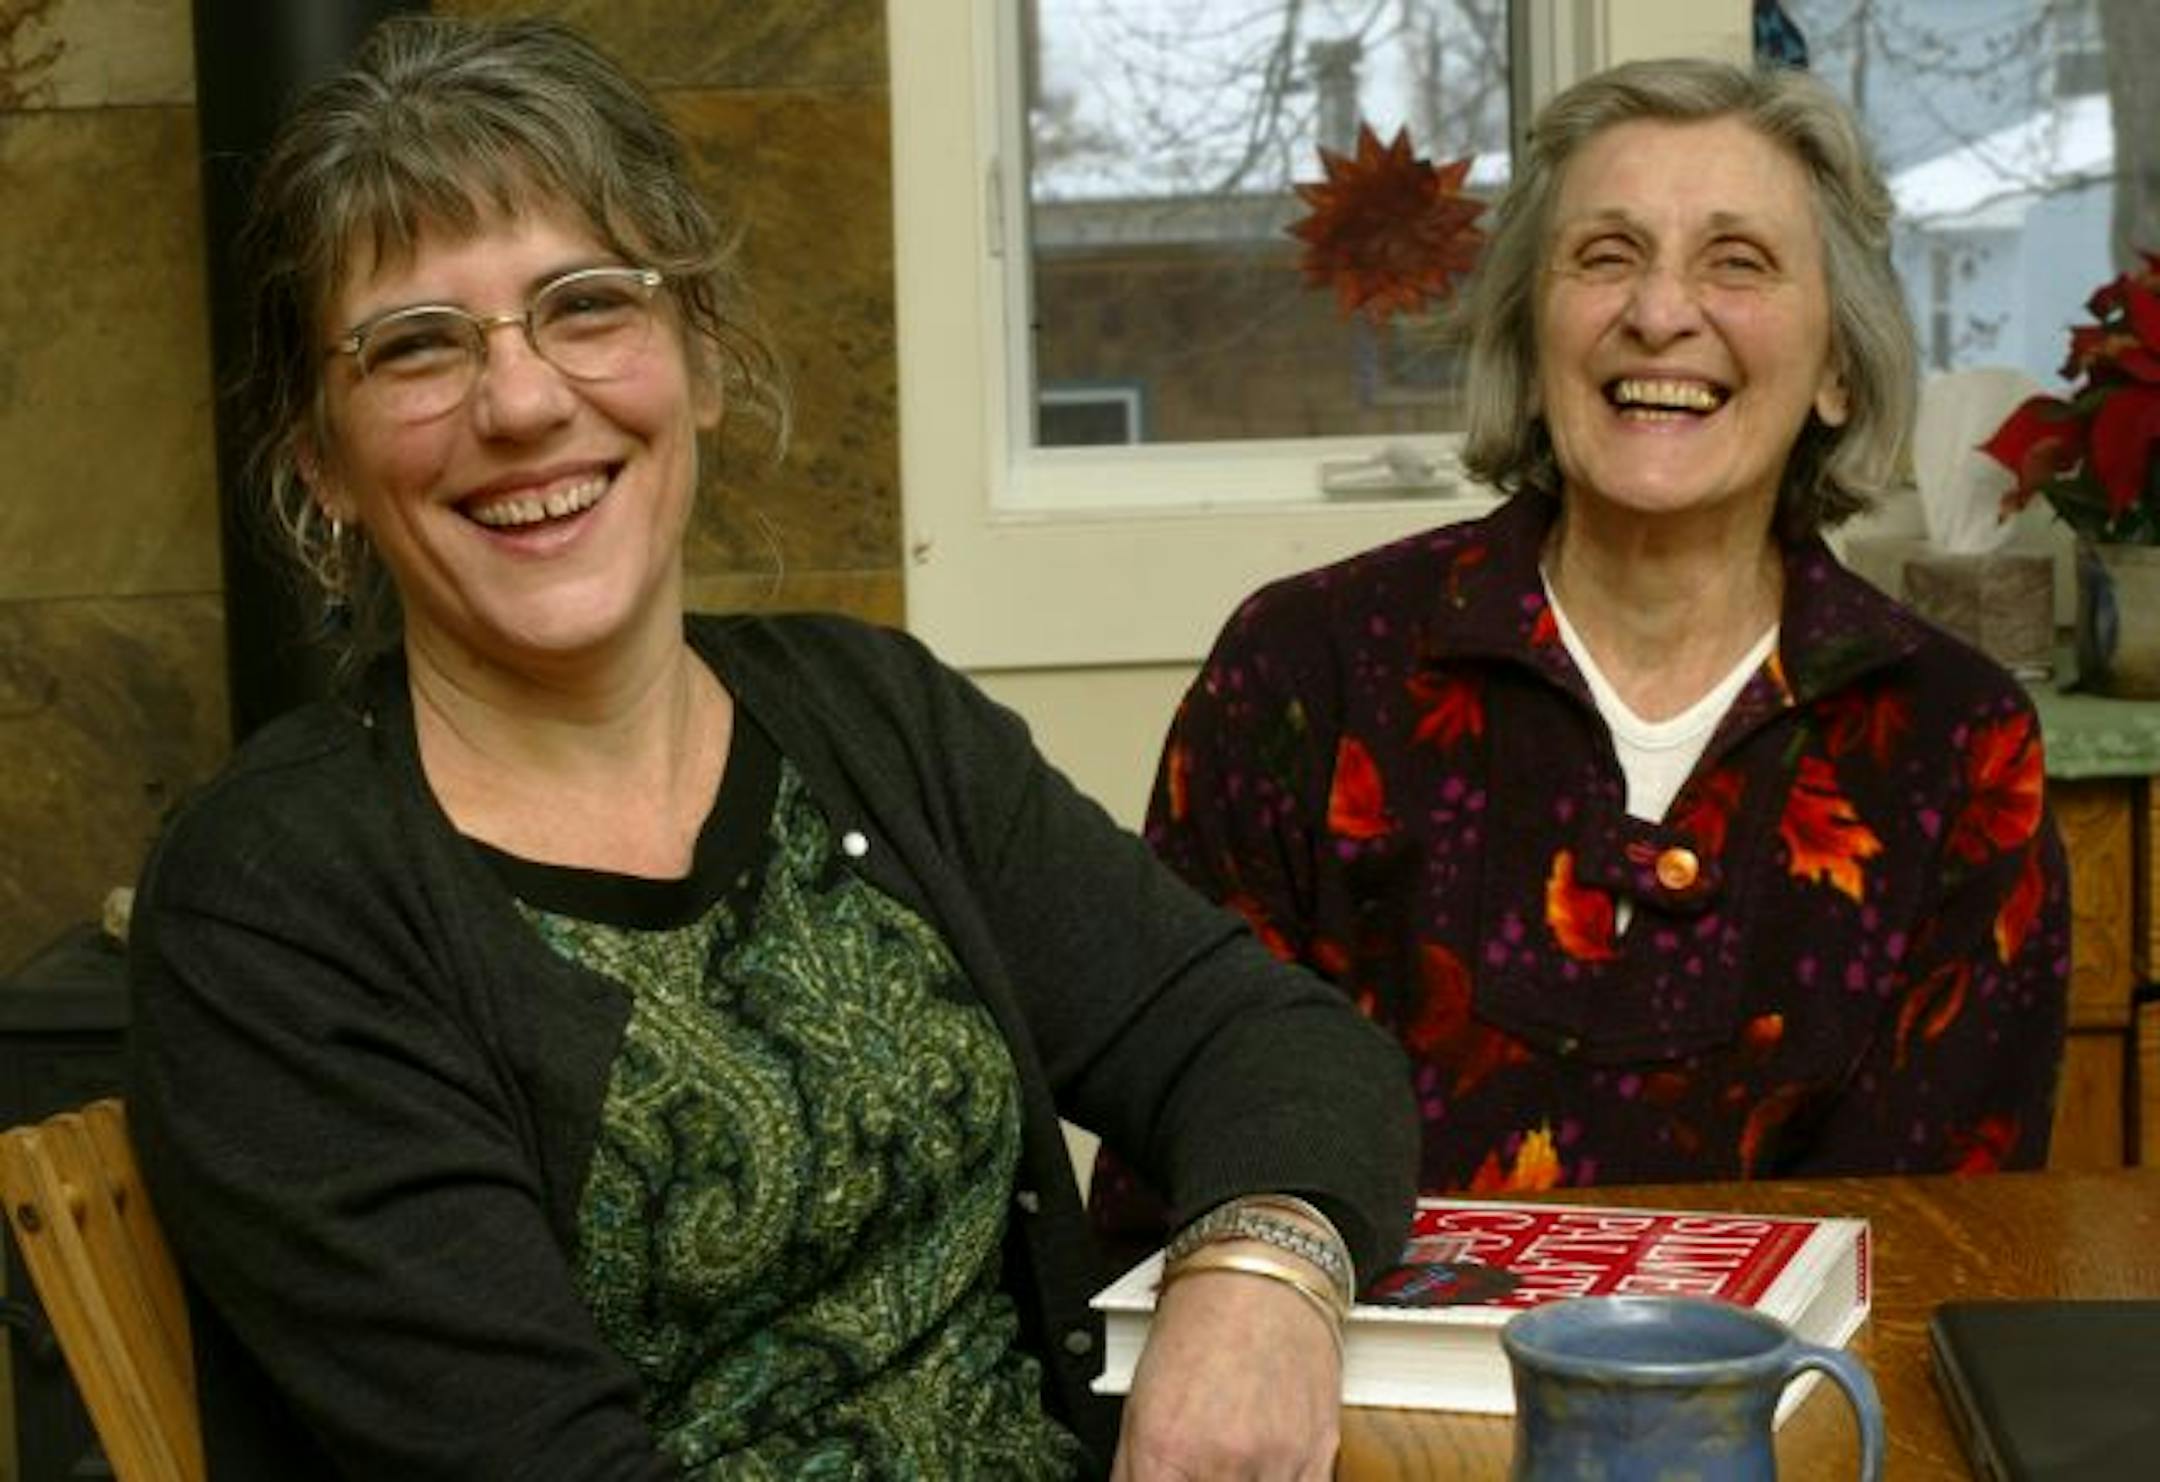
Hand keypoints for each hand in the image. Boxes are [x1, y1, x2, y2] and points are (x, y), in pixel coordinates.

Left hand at [1110, 1248, 1342, 1480]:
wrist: (1261, 1279)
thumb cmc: (1200, 1328)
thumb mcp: (1140, 1402)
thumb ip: (1135, 1471)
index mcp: (1167, 1448)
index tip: (1163, 1480)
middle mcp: (1223, 1462)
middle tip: (1197, 1464)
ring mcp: (1276, 1463)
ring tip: (1230, 1461)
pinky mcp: (1317, 1457)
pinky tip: (1264, 1467)